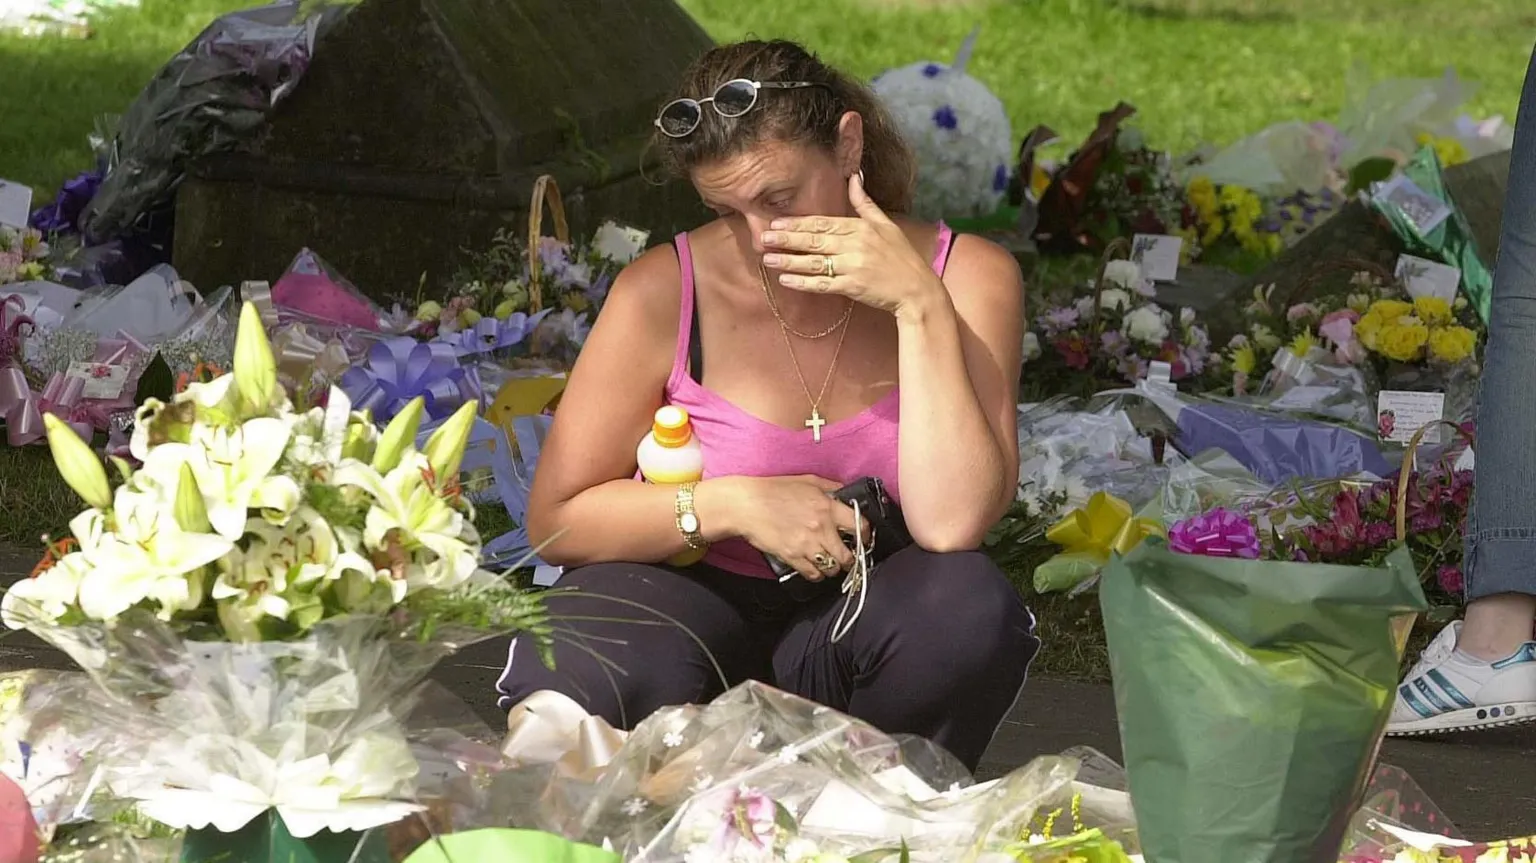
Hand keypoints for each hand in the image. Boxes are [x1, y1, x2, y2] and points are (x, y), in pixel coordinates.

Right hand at [722, 475, 869, 580]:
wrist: (746, 504)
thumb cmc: (772, 490)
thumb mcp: (807, 481)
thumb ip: (830, 487)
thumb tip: (845, 492)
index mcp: (827, 506)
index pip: (860, 526)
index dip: (866, 536)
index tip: (864, 540)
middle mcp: (821, 527)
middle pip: (848, 555)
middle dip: (850, 559)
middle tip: (848, 558)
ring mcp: (807, 544)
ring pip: (832, 568)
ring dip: (833, 568)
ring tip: (830, 563)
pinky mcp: (792, 556)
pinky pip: (813, 574)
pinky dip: (816, 574)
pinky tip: (814, 568)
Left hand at [759, 173, 942, 314]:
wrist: (917, 289)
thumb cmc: (902, 257)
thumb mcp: (886, 224)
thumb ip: (865, 203)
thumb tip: (854, 176)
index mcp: (861, 227)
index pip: (823, 223)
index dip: (798, 224)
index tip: (776, 223)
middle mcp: (855, 245)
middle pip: (814, 240)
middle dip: (787, 239)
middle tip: (763, 237)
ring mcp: (853, 266)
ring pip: (814, 262)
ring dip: (789, 260)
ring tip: (767, 259)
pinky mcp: (853, 287)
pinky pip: (823, 284)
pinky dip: (803, 282)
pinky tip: (786, 280)